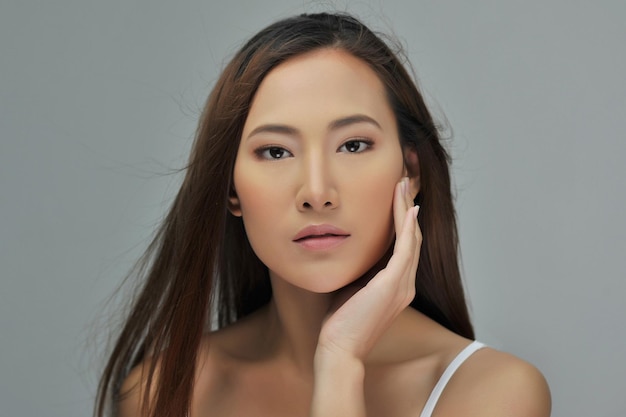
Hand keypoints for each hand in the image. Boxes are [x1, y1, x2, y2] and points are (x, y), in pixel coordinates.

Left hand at [315, 177, 421, 361]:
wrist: (340, 348)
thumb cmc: (341, 322)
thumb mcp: (352, 289)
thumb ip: (359, 271)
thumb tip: (352, 252)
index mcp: (397, 287)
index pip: (404, 247)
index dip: (403, 221)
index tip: (397, 199)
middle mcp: (405, 285)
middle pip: (411, 238)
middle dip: (406, 209)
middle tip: (402, 183)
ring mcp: (402, 285)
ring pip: (410, 239)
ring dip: (406, 210)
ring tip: (403, 186)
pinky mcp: (393, 285)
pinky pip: (405, 249)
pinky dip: (407, 227)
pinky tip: (408, 209)